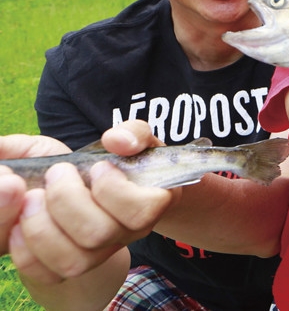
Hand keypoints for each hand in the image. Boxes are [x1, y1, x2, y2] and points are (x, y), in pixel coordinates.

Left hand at [5, 121, 177, 284]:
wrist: (102, 188)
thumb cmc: (121, 161)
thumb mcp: (134, 139)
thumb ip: (133, 132)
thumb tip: (117, 140)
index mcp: (150, 204)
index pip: (141, 211)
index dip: (113, 190)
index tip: (96, 166)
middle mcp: (126, 235)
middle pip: (98, 235)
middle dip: (67, 199)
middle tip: (57, 172)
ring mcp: (98, 254)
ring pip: (73, 261)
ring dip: (42, 227)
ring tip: (32, 197)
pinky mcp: (68, 265)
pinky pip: (46, 273)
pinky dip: (25, 250)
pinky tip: (20, 222)